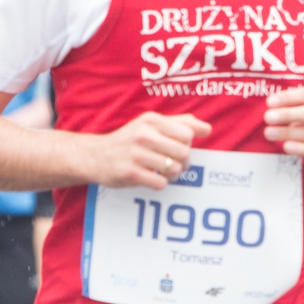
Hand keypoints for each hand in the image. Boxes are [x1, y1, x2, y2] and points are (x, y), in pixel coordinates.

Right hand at [87, 112, 211, 189]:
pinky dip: (161, 183)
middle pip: (183, 153)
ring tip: (163, 171)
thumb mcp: (150, 124)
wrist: (96, 156)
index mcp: (151, 120)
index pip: (187, 134)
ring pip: (174, 169)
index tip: (178, 147)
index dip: (188, 144)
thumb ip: (179, 123)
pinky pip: (160, 183)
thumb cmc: (130, 140)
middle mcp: (143, 135)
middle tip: (174, 163)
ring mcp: (135, 154)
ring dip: (173, 174)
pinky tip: (152, 178)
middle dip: (183, 161)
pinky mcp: (129, 173)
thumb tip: (207, 129)